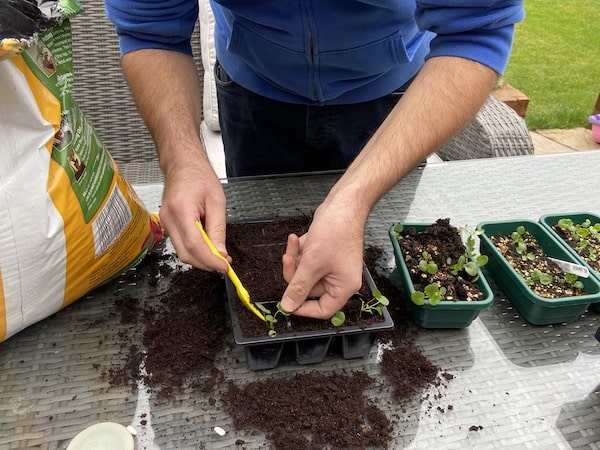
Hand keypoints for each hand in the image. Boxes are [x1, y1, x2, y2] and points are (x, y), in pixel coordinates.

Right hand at [159, 156, 228, 271]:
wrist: (182, 163)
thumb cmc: (199, 176)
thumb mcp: (217, 201)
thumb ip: (218, 229)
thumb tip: (221, 253)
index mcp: (181, 210)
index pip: (195, 245)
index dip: (210, 260)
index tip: (225, 266)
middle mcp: (168, 218)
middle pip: (186, 253)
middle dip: (206, 263)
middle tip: (224, 263)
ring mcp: (164, 222)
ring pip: (181, 252)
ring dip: (200, 258)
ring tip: (218, 254)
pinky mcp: (166, 224)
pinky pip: (179, 244)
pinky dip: (194, 250)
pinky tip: (207, 246)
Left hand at [280, 205, 364, 318]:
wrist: (343, 205)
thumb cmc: (336, 231)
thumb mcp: (312, 263)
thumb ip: (298, 287)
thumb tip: (287, 307)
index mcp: (344, 287)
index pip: (323, 309)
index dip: (303, 308)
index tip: (286, 302)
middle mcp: (340, 279)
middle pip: (309, 289)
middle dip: (295, 273)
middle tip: (287, 260)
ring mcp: (332, 266)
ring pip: (305, 273)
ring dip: (296, 259)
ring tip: (295, 243)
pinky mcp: (325, 255)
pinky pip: (307, 260)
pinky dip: (301, 250)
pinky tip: (299, 238)